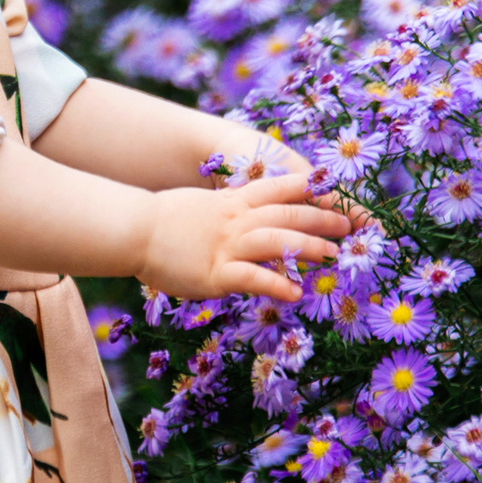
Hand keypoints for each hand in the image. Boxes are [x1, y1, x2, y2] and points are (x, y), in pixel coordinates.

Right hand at [133, 173, 349, 303]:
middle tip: (348, 226)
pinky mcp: (216, 273)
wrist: (133, 229)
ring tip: (333, 256)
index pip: (279, 189)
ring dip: (309, 246)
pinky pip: (253, 278)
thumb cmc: (163, 219)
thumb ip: (228, 211)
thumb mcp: (202, 205)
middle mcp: (236, 220)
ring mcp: (227, 245)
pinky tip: (294, 293)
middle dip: (322, 218)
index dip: (311, 189)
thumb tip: (246, 217)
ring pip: (278, 240)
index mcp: (233, 201)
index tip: (337, 192)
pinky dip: (276, 284)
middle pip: (287, 214)